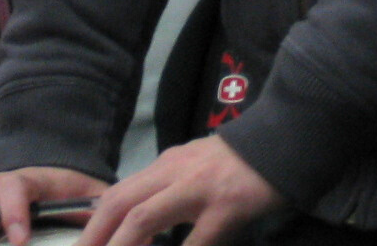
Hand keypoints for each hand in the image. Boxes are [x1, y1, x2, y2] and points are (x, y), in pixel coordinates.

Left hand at [75, 135, 281, 245]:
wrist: (283, 141)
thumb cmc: (239, 162)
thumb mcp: (195, 167)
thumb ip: (168, 187)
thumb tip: (139, 218)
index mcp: (165, 166)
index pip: (117, 194)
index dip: (93, 225)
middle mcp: (174, 173)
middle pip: (120, 204)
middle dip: (94, 237)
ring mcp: (198, 190)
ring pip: (144, 220)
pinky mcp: (225, 206)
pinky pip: (195, 242)